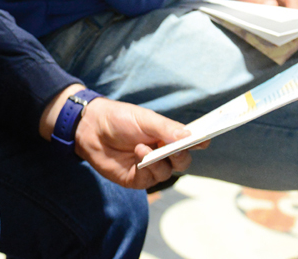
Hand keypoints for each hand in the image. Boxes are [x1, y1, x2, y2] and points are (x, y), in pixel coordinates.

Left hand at [74, 97, 198, 188]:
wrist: (90, 129)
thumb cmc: (119, 119)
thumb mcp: (144, 119)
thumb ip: (166, 128)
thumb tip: (190, 136)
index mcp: (167, 135)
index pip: (190, 141)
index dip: (200, 141)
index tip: (206, 139)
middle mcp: (162, 152)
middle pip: (183, 161)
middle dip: (182, 155)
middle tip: (176, 148)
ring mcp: (150, 167)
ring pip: (168, 172)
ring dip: (159, 161)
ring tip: (143, 147)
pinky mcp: (137, 179)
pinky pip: (151, 179)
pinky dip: (147, 167)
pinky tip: (138, 153)